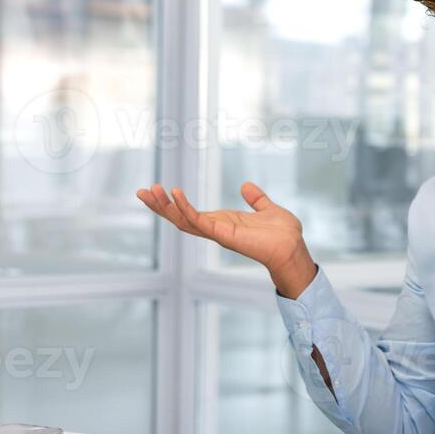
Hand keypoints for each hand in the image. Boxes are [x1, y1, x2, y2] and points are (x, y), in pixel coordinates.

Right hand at [136, 182, 316, 296]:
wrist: (293, 246)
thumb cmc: (283, 233)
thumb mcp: (267, 209)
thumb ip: (256, 199)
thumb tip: (246, 186)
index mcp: (222, 223)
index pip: (189, 213)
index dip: (172, 204)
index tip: (156, 190)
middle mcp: (216, 229)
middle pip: (179, 218)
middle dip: (159, 206)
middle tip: (141, 191)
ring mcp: (217, 233)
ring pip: (183, 220)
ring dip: (165, 207)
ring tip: (150, 191)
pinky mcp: (223, 234)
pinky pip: (199, 221)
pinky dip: (186, 208)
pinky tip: (176, 194)